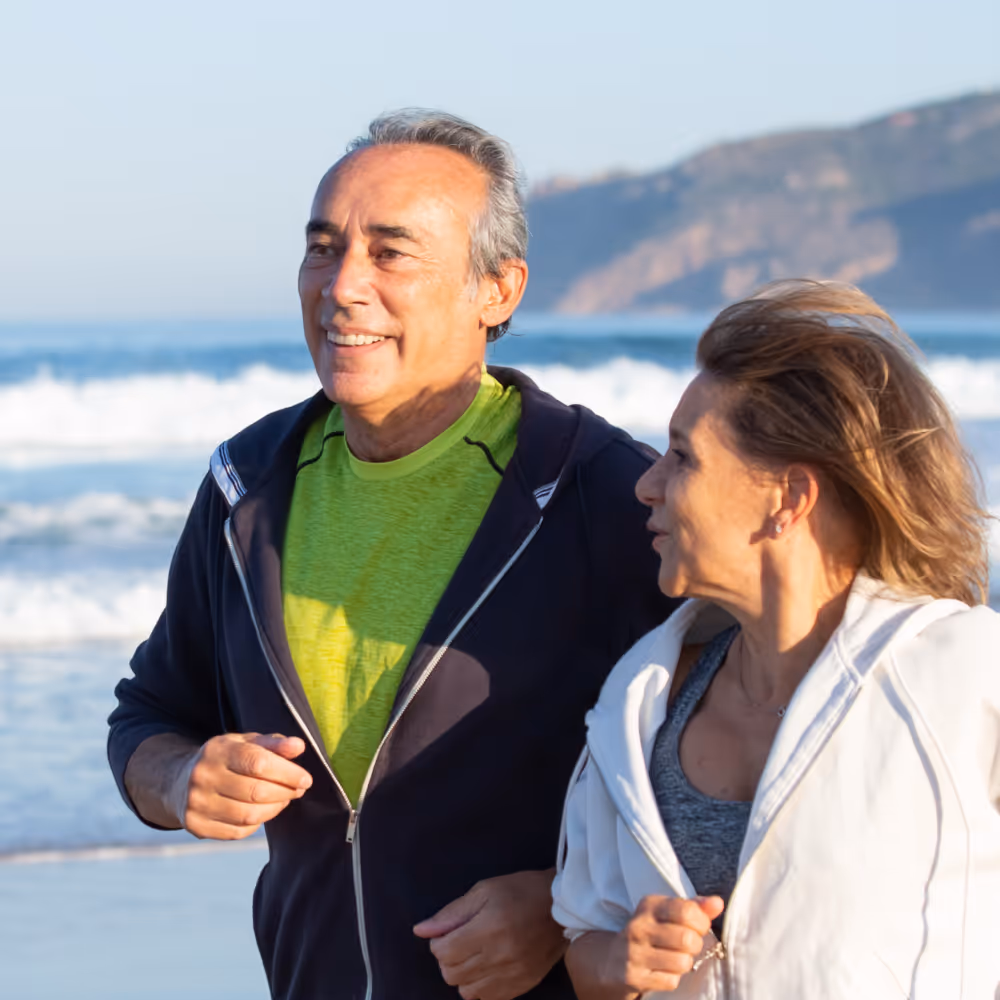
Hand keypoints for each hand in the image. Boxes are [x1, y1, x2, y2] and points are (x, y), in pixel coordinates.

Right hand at [181, 732, 312, 838]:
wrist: (180, 779)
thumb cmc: (225, 758)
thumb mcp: (246, 742)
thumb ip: (274, 743)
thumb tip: (299, 746)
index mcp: (218, 750)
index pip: (259, 763)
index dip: (288, 773)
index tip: (305, 779)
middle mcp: (203, 776)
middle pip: (256, 792)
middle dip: (285, 792)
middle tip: (299, 789)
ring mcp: (197, 803)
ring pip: (249, 815)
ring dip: (275, 809)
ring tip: (284, 799)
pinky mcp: (196, 825)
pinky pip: (238, 832)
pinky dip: (257, 823)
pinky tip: (263, 812)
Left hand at [413, 869, 566, 999]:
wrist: (562, 907)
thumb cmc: (520, 891)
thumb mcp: (484, 890)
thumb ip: (452, 913)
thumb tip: (421, 931)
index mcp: (489, 928)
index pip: (443, 952)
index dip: (439, 941)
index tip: (450, 931)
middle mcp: (500, 956)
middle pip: (451, 974)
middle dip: (448, 958)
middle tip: (461, 942)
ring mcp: (512, 975)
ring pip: (466, 991)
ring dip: (463, 974)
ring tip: (474, 955)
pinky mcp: (522, 986)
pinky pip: (487, 999)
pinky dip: (480, 987)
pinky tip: (487, 968)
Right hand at [594, 895, 723, 996]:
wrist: (613, 961)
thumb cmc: (650, 934)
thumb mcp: (667, 914)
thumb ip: (694, 907)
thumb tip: (718, 903)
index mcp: (649, 905)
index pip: (687, 910)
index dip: (701, 922)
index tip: (698, 927)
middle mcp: (639, 926)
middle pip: (687, 939)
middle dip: (695, 946)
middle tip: (688, 945)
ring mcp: (634, 952)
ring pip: (682, 962)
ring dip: (685, 963)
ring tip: (674, 958)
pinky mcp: (633, 977)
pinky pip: (671, 981)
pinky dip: (672, 978)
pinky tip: (662, 970)